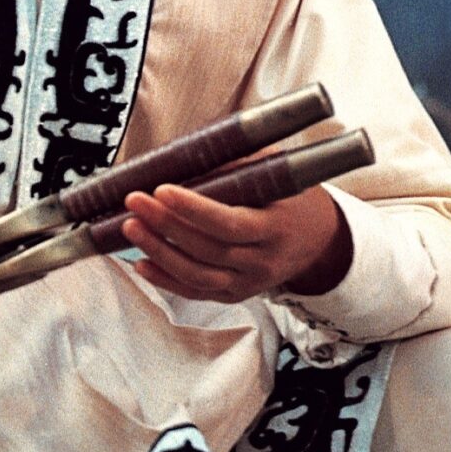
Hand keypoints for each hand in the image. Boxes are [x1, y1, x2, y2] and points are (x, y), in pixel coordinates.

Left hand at [120, 182, 353, 303]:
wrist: (319, 239)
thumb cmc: (290, 198)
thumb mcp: (275, 173)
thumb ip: (237, 166)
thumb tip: (184, 157)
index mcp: (275, 227)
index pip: (229, 223)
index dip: (193, 210)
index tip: (162, 189)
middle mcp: (263, 260)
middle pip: (207, 250)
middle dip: (166, 226)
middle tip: (134, 202)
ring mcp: (249, 282)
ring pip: (198, 276)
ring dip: (159, 253)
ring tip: (131, 227)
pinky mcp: (236, 294)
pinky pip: (197, 292)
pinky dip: (165, 281)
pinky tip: (139, 263)